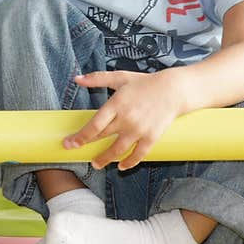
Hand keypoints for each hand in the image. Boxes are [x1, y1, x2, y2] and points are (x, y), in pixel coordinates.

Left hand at [63, 69, 183, 169]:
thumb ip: (97, 78)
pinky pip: (138, 155)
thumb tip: (77, 79)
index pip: (94, 126)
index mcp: (117, 104)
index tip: (69, 144)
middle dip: (87, 147)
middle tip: (78, 152)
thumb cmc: (145, 83)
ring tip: (97, 164)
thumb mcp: (120, 77)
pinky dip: (129, 163)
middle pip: (103, 138)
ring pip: (118, 151)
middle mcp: (127, 119)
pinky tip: (121, 166)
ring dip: (105, 159)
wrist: (174, 90)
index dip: (80, 137)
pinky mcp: (152, 137)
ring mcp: (140, 130)